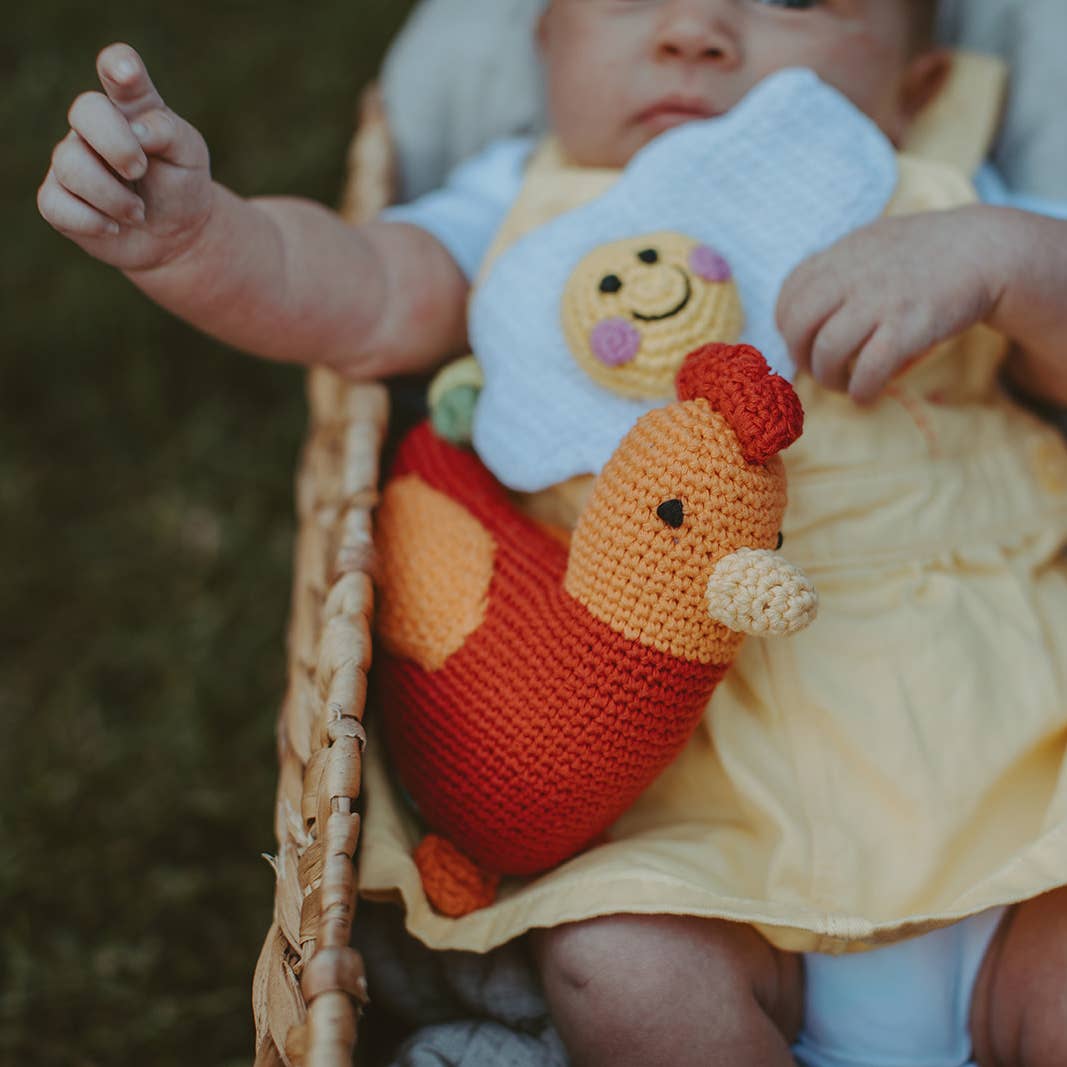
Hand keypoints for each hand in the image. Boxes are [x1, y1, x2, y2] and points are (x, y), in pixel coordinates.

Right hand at [37, 43, 213, 272]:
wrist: (176, 237)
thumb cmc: (181, 187)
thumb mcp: (189, 157)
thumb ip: (168, 132)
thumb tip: (137, 130)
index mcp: (132, 107)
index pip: (118, 69)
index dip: (119, 66)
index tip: (128, 73)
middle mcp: (95, 127)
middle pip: (85, 111)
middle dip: (117, 145)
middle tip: (140, 171)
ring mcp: (72, 160)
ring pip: (70, 164)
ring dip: (113, 198)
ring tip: (139, 213)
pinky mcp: (58, 198)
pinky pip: (56, 204)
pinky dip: (91, 222)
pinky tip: (114, 227)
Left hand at [776, 209, 1001, 402]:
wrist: (985, 249)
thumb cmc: (922, 253)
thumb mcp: (871, 244)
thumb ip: (834, 269)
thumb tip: (798, 305)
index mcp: (841, 255)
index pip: (789, 295)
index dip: (787, 327)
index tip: (803, 342)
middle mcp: (854, 275)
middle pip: (798, 325)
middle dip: (800, 356)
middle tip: (817, 368)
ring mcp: (880, 301)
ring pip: (828, 351)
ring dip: (828, 378)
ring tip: (841, 384)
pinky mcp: (908, 327)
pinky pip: (868, 369)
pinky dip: (860, 390)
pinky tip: (866, 394)